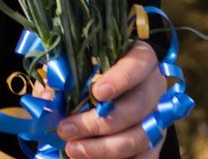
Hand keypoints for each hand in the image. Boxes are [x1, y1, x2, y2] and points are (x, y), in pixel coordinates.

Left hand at [55, 41, 165, 157]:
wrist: (111, 91)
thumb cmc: (90, 72)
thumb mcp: (77, 66)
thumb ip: (66, 76)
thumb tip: (49, 95)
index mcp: (140, 59)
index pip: (137, 65)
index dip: (119, 80)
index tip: (97, 92)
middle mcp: (154, 87)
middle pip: (137, 107)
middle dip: (99, 123)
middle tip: (66, 129)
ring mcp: (158, 116)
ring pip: (140, 137)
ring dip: (104, 148)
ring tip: (72, 149)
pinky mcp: (156, 142)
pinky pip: (146, 158)